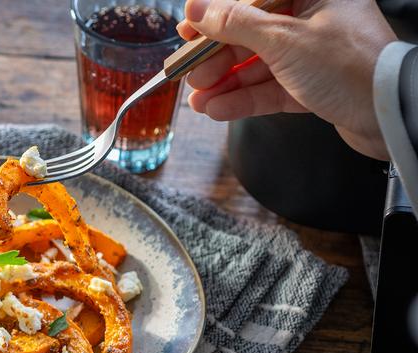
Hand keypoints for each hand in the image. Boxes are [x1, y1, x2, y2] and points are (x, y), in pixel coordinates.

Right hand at [177, 0, 395, 159]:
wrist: (391, 116)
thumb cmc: (351, 67)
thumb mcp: (284, 40)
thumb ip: (236, 23)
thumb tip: (198, 8)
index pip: (254, 1)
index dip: (217, 16)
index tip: (188, 31)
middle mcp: (314, 20)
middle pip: (251, 34)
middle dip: (216, 58)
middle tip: (188, 73)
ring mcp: (313, 55)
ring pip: (257, 65)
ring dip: (224, 84)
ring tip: (198, 100)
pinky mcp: (312, 86)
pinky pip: (269, 89)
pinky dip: (243, 100)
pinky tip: (217, 109)